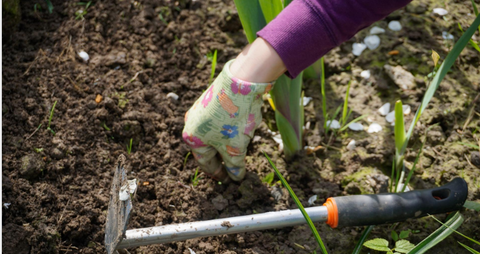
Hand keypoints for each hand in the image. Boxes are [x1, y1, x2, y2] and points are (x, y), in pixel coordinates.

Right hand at [182, 60, 273, 181]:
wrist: (241, 82)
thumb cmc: (233, 119)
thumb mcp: (235, 148)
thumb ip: (234, 166)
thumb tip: (236, 177)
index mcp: (192, 139)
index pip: (206, 163)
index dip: (219, 174)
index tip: (228, 180)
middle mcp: (191, 124)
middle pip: (208, 148)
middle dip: (222, 158)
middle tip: (234, 168)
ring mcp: (200, 110)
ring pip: (214, 134)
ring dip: (226, 143)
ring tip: (240, 149)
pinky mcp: (211, 100)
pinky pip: (218, 122)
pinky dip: (228, 130)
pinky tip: (241, 129)